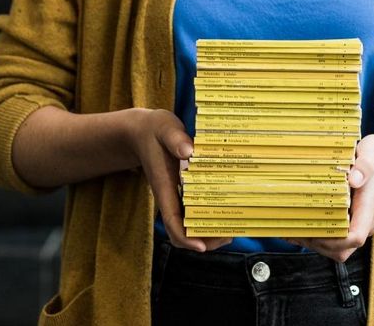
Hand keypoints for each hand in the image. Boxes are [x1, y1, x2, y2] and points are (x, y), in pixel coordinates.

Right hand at [125, 108, 231, 251]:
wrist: (141, 132)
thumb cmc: (154, 130)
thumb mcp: (165, 128)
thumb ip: (175, 139)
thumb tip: (189, 152)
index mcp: (164, 188)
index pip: (172, 221)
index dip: (186, 237)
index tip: (202, 245)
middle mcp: (170, 198)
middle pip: (183, 231)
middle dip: (204, 239)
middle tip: (229, 234)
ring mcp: (176, 197)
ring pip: (189, 225)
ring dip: (209, 231)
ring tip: (232, 228)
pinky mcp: (182, 192)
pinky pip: (194, 213)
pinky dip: (209, 217)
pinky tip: (226, 210)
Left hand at [284, 133, 373, 261]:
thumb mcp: (373, 152)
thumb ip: (365, 165)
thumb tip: (353, 179)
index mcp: (369, 209)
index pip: (355, 237)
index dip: (333, 240)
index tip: (313, 229)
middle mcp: (366, 223)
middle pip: (343, 250)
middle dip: (318, 244)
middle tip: (295, 230)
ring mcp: (361, 225)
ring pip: (339, 249)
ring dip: (317, 243)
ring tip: (295, 229)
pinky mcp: (355, 223)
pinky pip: (338, 240)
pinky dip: (320, 237)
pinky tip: (303, 224)